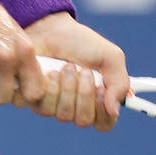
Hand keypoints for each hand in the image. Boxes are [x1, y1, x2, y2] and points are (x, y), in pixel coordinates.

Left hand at [14, 13, 128, 131]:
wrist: (51, 30)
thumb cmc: (82, 43)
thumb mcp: (110, 57)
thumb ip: (120, 83)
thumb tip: (114, 109)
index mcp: (98, 101)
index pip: (105, 124)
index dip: (104, 111)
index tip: (102, 90)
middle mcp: (77, 108)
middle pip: (83, 121)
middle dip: (84, 93)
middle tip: (84, 71)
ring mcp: (55, 107)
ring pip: (63, 115)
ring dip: (67, 87)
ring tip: (66, 66)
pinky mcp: (36, 101)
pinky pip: (44, 107)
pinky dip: (50, 86)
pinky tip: (50, 71)